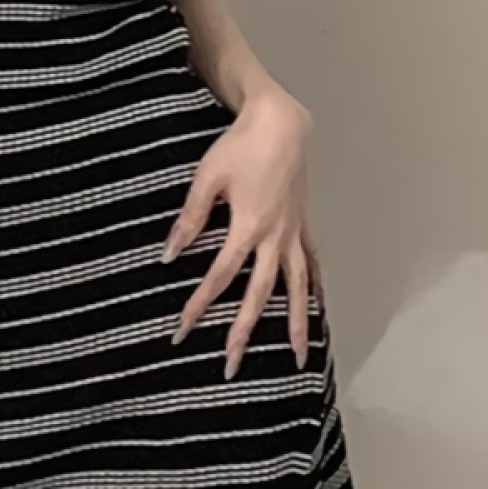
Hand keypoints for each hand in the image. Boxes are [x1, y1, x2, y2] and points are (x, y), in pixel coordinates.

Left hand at [162, 91, 315, 378]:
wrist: (281, 123)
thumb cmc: (240, 147)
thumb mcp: (207, 179)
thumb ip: (190, 219)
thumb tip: (170, 254)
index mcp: (248, 228)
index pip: (219, 277)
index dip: (199, 304)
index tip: (182, 330)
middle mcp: (275, 238)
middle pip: (259, 295)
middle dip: (243, 331)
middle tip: (231, 365)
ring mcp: (294, 233)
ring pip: (297, 288)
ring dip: (295, 324)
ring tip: (297, 358)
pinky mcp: (303, 224)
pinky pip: (312, 265)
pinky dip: (315, 290)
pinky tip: (318, 309)